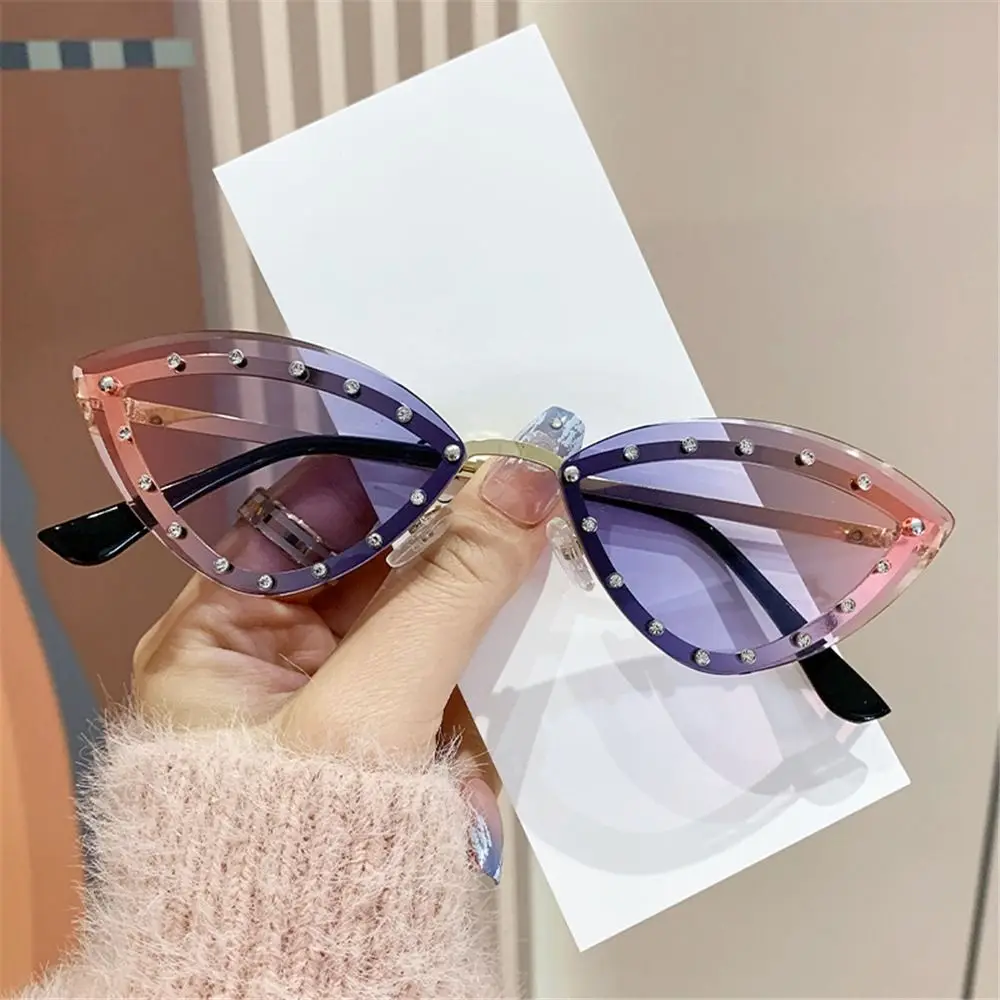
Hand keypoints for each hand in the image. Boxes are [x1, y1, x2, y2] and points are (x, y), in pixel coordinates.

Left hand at [131, 408, 576, 879]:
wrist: (309, 983)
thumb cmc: (295, 848)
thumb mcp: (369, 709)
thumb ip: (446, 591)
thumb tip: (519, 479)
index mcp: (214, 634)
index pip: (299, 520)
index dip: (381, 480)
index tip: (463, 451)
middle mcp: (263, 656)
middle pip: (365, 564)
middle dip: (443, 539)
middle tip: (520, 498)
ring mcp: (326, 694)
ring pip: (411, 614)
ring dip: (473, 598)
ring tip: (535, 556)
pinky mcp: (380, 730)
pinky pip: (434, 666)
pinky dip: (479, 657)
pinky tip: (522, 636)